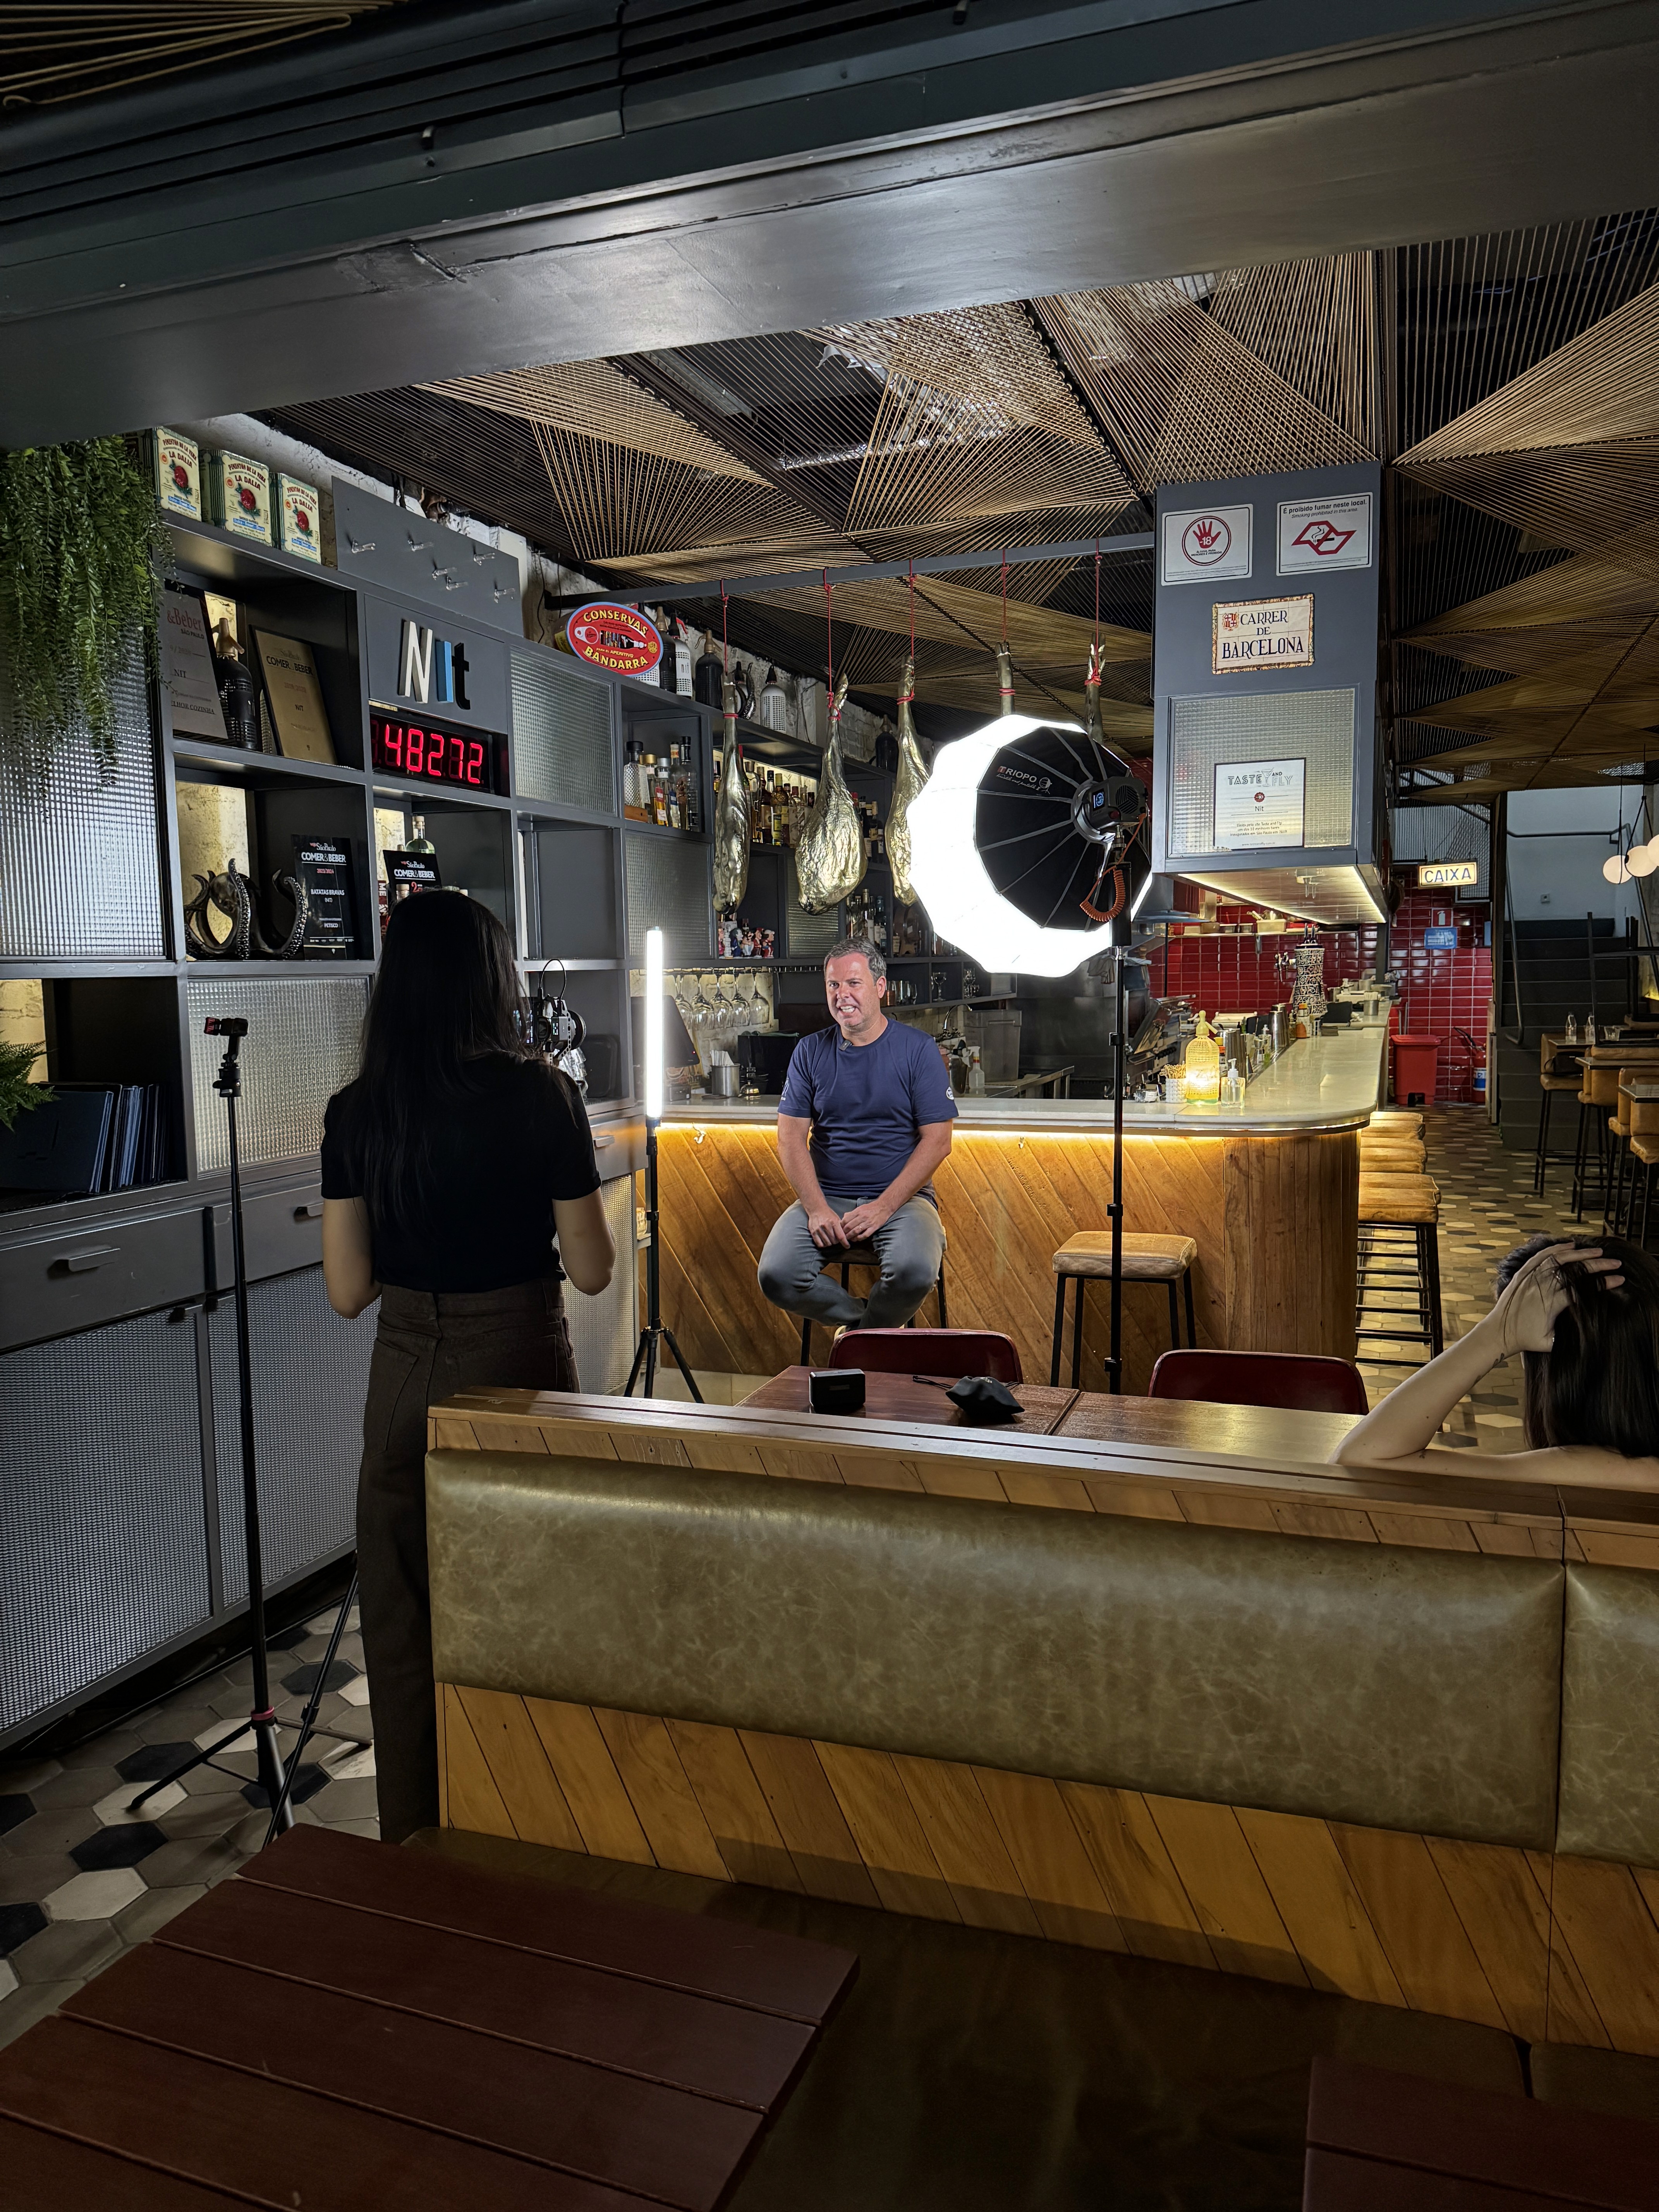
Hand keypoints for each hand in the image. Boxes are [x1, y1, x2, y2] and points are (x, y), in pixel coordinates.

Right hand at [807, 1204, 850, 1249]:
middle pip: (834, 1241)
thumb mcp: (837, 1218)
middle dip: (836, 1241)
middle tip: (835, 1238)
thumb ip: (841, 1228)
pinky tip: (824, 1241)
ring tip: (830, 1239)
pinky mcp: (813, 1232)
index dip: (845, 1243)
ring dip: (830, 1243)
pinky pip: (820, 1244)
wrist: (816, 1209)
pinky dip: (823, 1244)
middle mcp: (826, 1226)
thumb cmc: (828, 1214)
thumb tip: (847, 1237)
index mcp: (834, 1222)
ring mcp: (819, 1230)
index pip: (840, 1236)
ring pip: (827, 1243)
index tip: (847, 1246)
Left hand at [839, 1199, 892, 1241]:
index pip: (846, 1220)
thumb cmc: (871, 1207)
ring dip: (850, 1236)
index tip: (840, 1229)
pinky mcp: (874, 1227)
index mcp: (857, 1212)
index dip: (842, 1226)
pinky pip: (865, 1235)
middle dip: (845, 1232)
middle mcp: (862, 1217)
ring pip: (856, 1231)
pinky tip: (857, 1239)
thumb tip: (844, 1217)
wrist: (883, 1207)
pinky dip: (859, 1238)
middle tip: (843, 1236)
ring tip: (848, 1239)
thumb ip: (852, 1213)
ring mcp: (868, 1223)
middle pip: (849, 1226)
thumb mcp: (860, 1208)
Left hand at [1487, 1242, 1623, 1356]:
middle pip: (1575, 1270)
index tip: (1619, 1280)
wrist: (1498, 1332)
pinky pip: (1541, 1257)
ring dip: (1580, 1254)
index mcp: (1552, 1302)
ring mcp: (1531, 1278)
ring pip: (1559, 1259)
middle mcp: (1542, 1286)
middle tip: (1615, 1263)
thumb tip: (1595, 1329)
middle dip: (1598, 1265)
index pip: (1584, 1288)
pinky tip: (1570, 1246)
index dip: (1603, 1283)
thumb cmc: (1526, 1340)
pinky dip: (1556, 1248)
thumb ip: (1572, 1334)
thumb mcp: (1552, 1342)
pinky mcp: (1523, 1274)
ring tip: (1598, 1252)